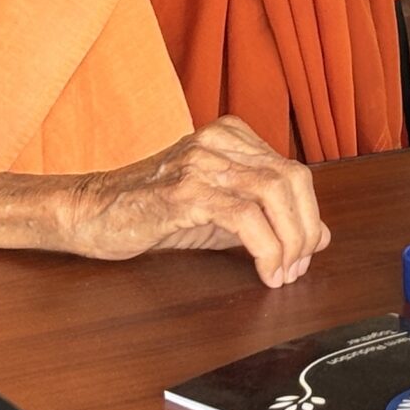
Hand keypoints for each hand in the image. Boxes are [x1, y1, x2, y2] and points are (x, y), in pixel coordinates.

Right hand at [64, 117, 329, 288]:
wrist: (89, 213)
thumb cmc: (152, 211)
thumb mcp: (220, 213)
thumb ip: (269, 218)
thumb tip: (320, 237)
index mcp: (231, 136)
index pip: (293, 172)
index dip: (309, 215)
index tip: (306, 253)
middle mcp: (220, 141)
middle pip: (292, 180)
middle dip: (305, 229)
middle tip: (299, 267)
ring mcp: (202, 162)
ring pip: (274, 194)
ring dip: (289, 241)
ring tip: (283, 272)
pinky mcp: (185, 191)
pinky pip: (244, 217)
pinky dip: (266, 248)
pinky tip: (265, 270)